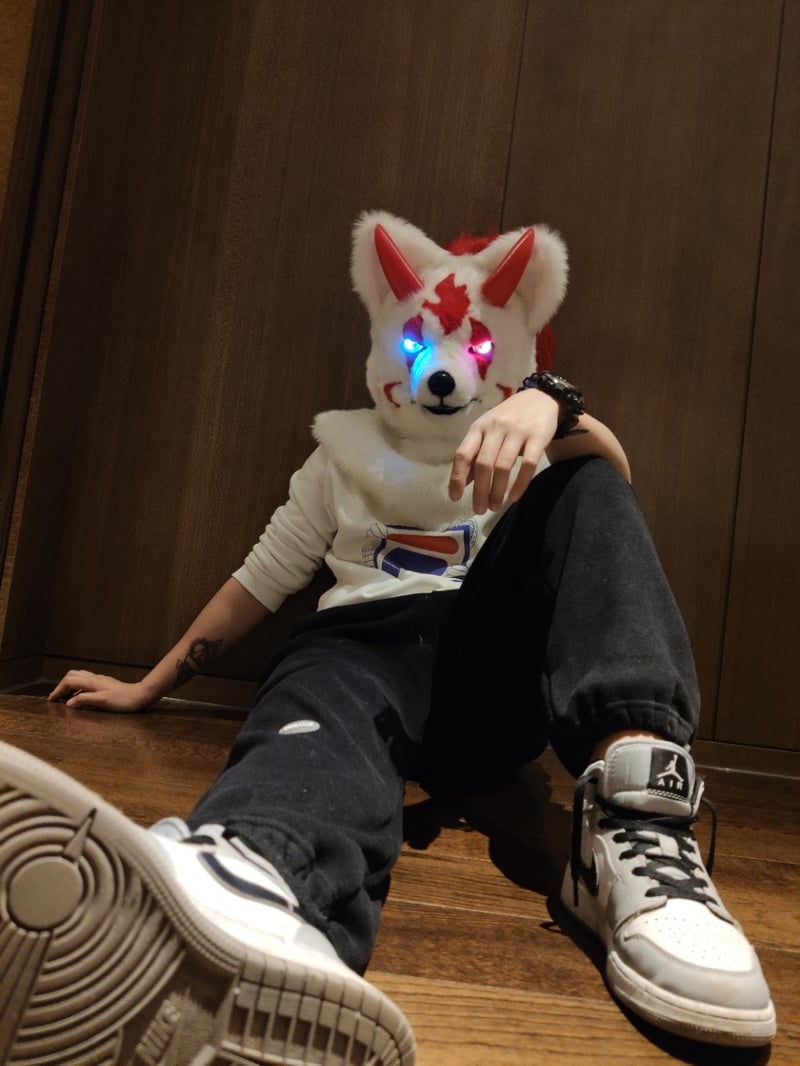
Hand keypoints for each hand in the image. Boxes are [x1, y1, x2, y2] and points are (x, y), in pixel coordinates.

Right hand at [48, 670, 153, 712]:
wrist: (140, 695)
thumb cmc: (123, 700)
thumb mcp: (102, 702)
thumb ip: (84, 700)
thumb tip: (69, 703)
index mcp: (92, 682)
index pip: (69, 681)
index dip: (58, 689)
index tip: (51, 699)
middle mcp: (94, 678)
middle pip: (72, 675)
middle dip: (62, 685)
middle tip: (56, 698)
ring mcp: (100, 680)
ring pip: (79, 678)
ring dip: (69, 686)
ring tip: (65, 698)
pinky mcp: (104, 684)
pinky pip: (86, 682)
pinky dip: (78, 688)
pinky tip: (80, 698)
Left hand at [449, 389, 558, 512]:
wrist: (541, 398)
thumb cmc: (509, 418)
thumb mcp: (487, 430)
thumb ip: (475, 453)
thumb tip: (462, 482)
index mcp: (479, 427)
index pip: (463, 454)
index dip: (457, 477)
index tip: (455, 498)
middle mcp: (496, 428)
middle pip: (483, 464)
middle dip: (479, 491)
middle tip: (479, 509)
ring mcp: (517, 431)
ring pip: (503, 466)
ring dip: (497, 490)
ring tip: (495, 506)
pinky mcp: (538, 436)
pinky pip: (528, 464)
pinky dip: (520, 483)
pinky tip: (514, 497)